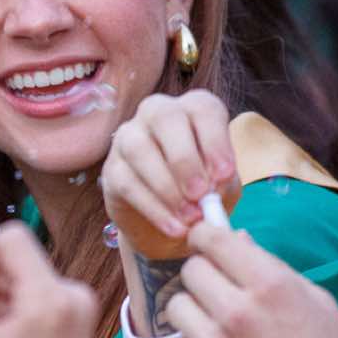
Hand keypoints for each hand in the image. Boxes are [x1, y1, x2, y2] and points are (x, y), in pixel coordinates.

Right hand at [102, 89, 239, 257]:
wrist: (174, 223)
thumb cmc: (203, 193)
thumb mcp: (222, 187)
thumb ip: (221, 182)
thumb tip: (212, 184)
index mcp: (193, 110)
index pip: (203, 110)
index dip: (215, 140)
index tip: (225, 174)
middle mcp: (158, 113)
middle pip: (165, 118)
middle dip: (184, 158)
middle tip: (201, 194)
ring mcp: (129, 137)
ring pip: (139, 149)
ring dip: (166, 186)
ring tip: (190, 217)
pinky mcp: (112, 169)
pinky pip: (127, 182)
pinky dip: (153, 208)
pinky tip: (174, 227)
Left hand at [157, 222, 337, 337]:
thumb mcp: (317, 301)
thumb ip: (272, 268)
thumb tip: (236, 240)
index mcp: (270, 283)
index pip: (210, 238)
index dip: (205, 237)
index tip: (207, 246)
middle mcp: (238, 310)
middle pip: (191, 270)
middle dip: (205, 277)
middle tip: (222, 296)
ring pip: (175, 306)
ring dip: (194, 314)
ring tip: (218, 332)